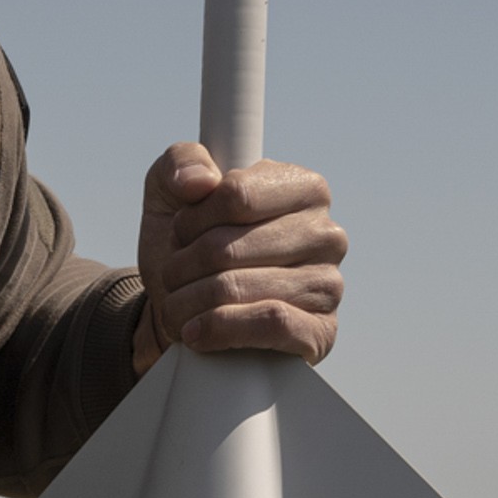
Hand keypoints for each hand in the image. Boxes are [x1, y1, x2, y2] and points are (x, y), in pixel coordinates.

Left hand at [131, 142, 347, 372]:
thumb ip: (179, 164)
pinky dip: (220, 329)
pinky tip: (197, 332)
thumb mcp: (171, 193)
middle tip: (174, 274)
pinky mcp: (320, 332)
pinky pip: (270, 325)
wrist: (188, 316)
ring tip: (178, 304)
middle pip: (229, 247)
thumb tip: (199, 182)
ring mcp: (327, 285)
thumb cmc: (190, 250)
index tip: (181, 231)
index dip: (192, 219)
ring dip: (189, 301)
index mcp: (304, 189)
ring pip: (238, 288)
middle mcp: (325, 234)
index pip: (236, 195)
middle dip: (183, 265)